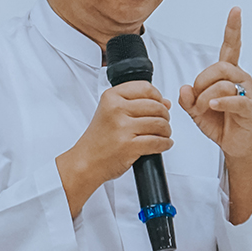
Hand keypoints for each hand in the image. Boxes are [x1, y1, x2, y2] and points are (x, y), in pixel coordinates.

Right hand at [56, 81, 172, 217]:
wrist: (85, 162)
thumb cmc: (98, 140)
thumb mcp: (111, 113)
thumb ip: (136, 104)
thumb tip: (165, 102)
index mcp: (111, 97)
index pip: (145, 87)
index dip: (158, 96)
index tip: (160, 103)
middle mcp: (116, 109)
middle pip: (156, 106)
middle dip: (165, 116)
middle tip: (162, 122)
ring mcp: (122, 127)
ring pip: (159, 124)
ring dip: (166, 131)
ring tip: (162, 134)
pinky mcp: (129, 145)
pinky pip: (158, 142)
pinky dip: (165, 144)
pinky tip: (163, 144)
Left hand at [179, 7, 251, 162]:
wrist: (236, 144)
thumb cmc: (219, 122)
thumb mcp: (195, 110)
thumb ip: (187, 98)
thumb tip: (185, 88)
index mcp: (228, 73)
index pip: (231, 46)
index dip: (233, 28)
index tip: (235, 10)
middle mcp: (240, 78)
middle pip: (219, 66)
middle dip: (202, 82)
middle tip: (197, 100)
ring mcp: (246, 92)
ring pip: (222, 83)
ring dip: (205, 98)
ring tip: (204, 109)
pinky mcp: (249, 107)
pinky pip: (233, 99)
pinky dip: (219, 102)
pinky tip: (212, 106)